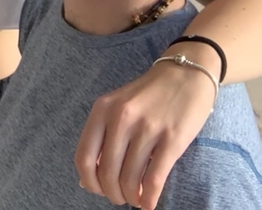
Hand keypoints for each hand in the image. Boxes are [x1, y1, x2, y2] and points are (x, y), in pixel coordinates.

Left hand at [75, 61, 215, 208]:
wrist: (185, 74)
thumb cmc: (148, 95)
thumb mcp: (118, 106)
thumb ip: (103, 137)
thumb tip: (87, 180)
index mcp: (103, 109)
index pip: (84, 157)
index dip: (89, 182)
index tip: (99, 190)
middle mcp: (121, 117)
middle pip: (107, 173)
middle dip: (113, 194)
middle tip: (121, 197)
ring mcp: (147, 127)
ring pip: (130, 180)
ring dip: (131, 197)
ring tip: (136, 199)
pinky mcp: (172, 139)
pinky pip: (154, 180)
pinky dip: (149, 199)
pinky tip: (149, 203)